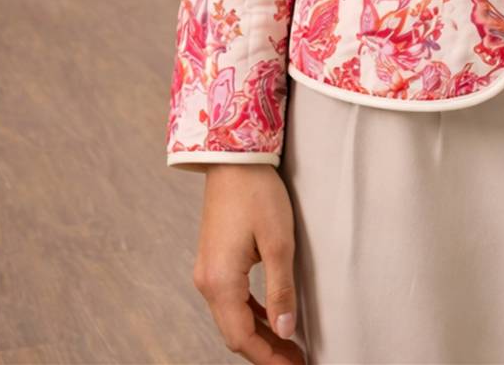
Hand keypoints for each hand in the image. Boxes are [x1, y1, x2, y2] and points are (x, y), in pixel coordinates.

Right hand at [192, 163, 304, 364]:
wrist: (234, 159)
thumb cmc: (258, 194)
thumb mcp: (279, 242)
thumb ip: (281, 290)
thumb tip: (286, 331)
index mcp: (220, 283)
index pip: (242, 338)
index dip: (268, 358)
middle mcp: (207, 282)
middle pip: (235, 333)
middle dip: (265, 351)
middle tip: (296, 360)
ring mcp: (208, 272)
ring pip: (233, 318)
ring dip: (260, 334)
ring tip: (289, 346)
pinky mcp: (215, 260)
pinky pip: (231, 300)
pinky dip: (252, 314)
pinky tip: (272, 317)